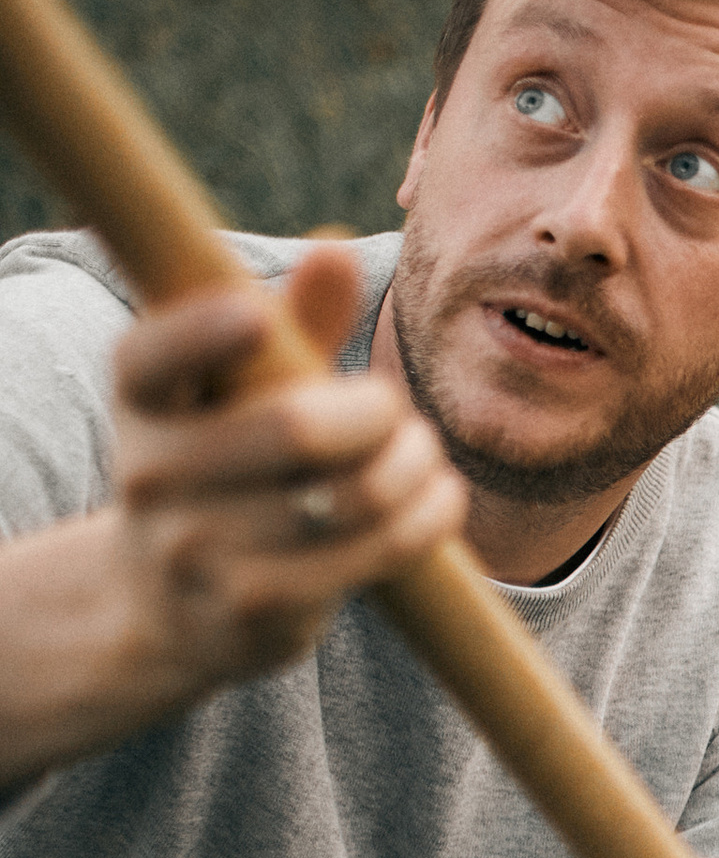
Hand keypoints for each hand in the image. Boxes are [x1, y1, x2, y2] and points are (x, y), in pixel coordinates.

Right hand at [109, 245, 465, 688]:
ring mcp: (196, 551)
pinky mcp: (253, 610)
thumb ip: (289, 325)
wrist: (168, 605)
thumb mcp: (235, 394)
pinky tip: (439, 499)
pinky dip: (426, 517)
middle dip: (374, 410)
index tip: (253, 317)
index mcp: (140, 400)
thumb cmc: (223, 467)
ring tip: (422, 455)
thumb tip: (336, 247)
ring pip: (351, 495)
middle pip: (293, 428)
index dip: (199, 335)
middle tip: (392, 407)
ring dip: (413, 465)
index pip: (150, 356)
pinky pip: (370, 552)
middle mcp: (151, 474)